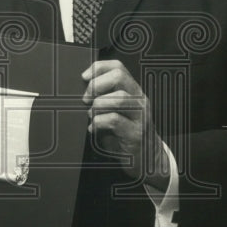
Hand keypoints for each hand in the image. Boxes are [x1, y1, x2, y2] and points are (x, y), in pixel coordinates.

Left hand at [82, 59, 169, 189]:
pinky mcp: (136, 133)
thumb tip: (82, 88)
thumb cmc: (124, 133)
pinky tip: (94, 129)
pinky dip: (98, 123)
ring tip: (91, 116)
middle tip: (86, 100)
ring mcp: (140, 115)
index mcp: (133, 90)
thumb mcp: (116, 111)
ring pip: (117, 98)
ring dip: (97, 106)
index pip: (118, 67)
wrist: (145, 159)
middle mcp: (139, 99)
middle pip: (118, 76)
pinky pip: (114, 120)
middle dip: (95, 86)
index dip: (98, 68)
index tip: (83, 78)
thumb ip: (104, 97)